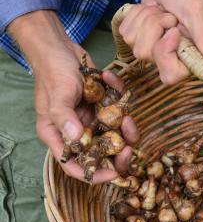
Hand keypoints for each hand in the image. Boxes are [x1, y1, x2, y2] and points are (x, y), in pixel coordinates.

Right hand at [9, 11, 138, 182]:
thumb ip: (65, 118)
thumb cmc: (52, 72)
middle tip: (130, 147)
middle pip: (102, 154)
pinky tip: (108, 78)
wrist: (60, 47)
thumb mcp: (57, 96)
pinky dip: (118, 95)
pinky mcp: (104, 105)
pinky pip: (119, 109)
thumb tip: (76, 137)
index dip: (95, 174)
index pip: (76, 165)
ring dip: (125, 126)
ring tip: (125, 113)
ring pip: (117, 134)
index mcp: (60, 136)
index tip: (115, 174)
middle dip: (119, 152)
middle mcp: (77, 131)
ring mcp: (92, 119)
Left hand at [119, 0, 202, 84]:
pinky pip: (124, 31)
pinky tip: (151, 8)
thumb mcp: (200, 15)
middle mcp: (170, 56)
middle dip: (154, 27)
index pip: (170, 76)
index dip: (165, 53)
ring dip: (146, 18)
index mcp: (189, 56)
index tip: (172, 31)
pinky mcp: (138, 35)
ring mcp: (151, 46)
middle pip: (145, 54)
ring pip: (132, 41)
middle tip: (169, 15)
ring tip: (161, 10)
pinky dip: (136, 14)